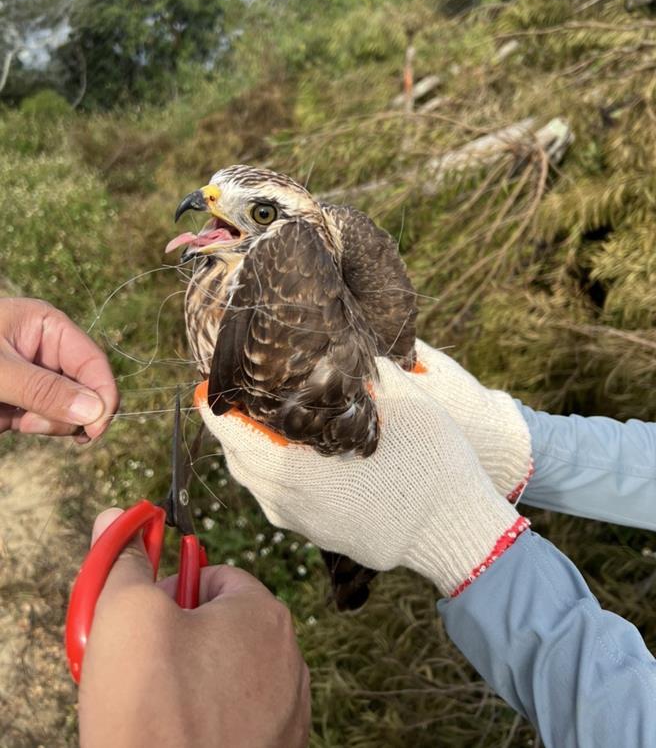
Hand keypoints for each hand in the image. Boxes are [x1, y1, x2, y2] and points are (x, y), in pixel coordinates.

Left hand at [0, 298, 117, 439]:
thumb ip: (44, 390)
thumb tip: (96, 412)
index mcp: (47, 326)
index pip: (92, 360)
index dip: (102, 394)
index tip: (97, 429)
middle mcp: (46, 349)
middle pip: (85, 388)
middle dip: (69, 412)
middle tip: (33, 424)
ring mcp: (35, 377)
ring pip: (69, 409)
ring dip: (49, 423)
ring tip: (17, 422)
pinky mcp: (22, 400)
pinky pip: (46, 420)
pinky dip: (35, 427)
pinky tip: (8, 423)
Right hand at [78, 509, 310, 747]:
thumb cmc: (153, 713)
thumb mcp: (125, 615)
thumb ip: (124, 561)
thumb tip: (118, 520)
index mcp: (263, 613)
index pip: (211, 577)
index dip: (166, 594)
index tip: (141, 620)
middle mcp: (290, 657)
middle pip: (221, 625)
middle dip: (177, 638)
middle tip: (140, 667)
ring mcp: (289, 710)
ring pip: (229, 673)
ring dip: (191, 680)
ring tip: (155, 706)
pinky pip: (238, 717)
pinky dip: (210, 720)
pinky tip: (177, 733)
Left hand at [198, 360, 528, 596]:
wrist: (459, 531)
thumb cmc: (432, 463)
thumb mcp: (401, 403)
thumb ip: (363, 375)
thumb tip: (340, 343)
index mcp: (296, 468)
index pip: (232, 436)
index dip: (215, 408)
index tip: (208, 387)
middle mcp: (290, 503)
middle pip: (239, 463)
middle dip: (233, 431)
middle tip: (240, 400)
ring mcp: (306, 526)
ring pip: (259, 488)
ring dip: (255, 456)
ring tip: (265, 425)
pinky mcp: (324, 538)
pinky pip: (283, 505)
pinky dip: (278, 478)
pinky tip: (300, 458)